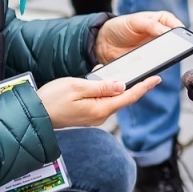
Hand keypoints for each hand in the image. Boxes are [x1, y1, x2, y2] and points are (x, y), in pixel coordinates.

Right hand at [37, 76, 159, 127]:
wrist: (35, 115)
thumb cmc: (52, 99)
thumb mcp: (77, 87)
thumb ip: (101, 86)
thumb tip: (122, 85)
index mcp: (101, 109)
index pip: (129, 96)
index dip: (144, 86)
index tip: (157, 78)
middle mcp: (100, 116)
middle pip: (123, 99)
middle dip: (135, 86)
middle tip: (148, 74)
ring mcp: (94, 117)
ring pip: (112, 100)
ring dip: (119, 87)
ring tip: (125, 75)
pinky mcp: (87, 115)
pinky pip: (102, 101)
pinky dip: (106, 90)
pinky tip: (103, 80)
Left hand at [94, 11, 182, 64]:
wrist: (104, 43)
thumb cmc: (119, 27)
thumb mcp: (134, 21)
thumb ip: (150, 25)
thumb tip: (166, 32)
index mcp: (161, 20)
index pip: (176, 25)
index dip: (180, 31)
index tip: (181, 37)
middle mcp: (161, 35)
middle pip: (176, 42)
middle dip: (177, 46)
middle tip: (176, 49)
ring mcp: (156, 50)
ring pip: (168, 55)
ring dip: (168, 57)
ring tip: (166, 58)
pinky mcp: (150, 62)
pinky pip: (158, 65)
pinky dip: (158, 66)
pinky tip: (156, 66)